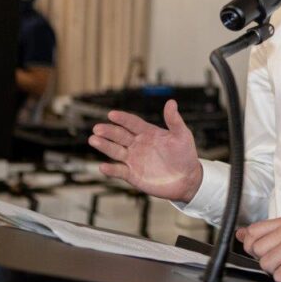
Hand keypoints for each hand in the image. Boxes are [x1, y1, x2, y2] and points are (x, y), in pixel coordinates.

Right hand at [88, 99, 202, 202]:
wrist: (187, 179)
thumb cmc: (186, 155)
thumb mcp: (182, 136)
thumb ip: (174, 121)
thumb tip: (171, 102)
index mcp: (148, 133)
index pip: (132, 123)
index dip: (123, 119)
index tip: (112, 114)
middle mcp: (138, 144)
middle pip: (120, 135)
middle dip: (108, 131)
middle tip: (97, 128)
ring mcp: (134, 159)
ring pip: (115, 151)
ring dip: (104, 146)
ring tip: (93, 140)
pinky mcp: (132, 175)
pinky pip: (119, 171)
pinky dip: (111, 169)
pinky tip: (103, 166)